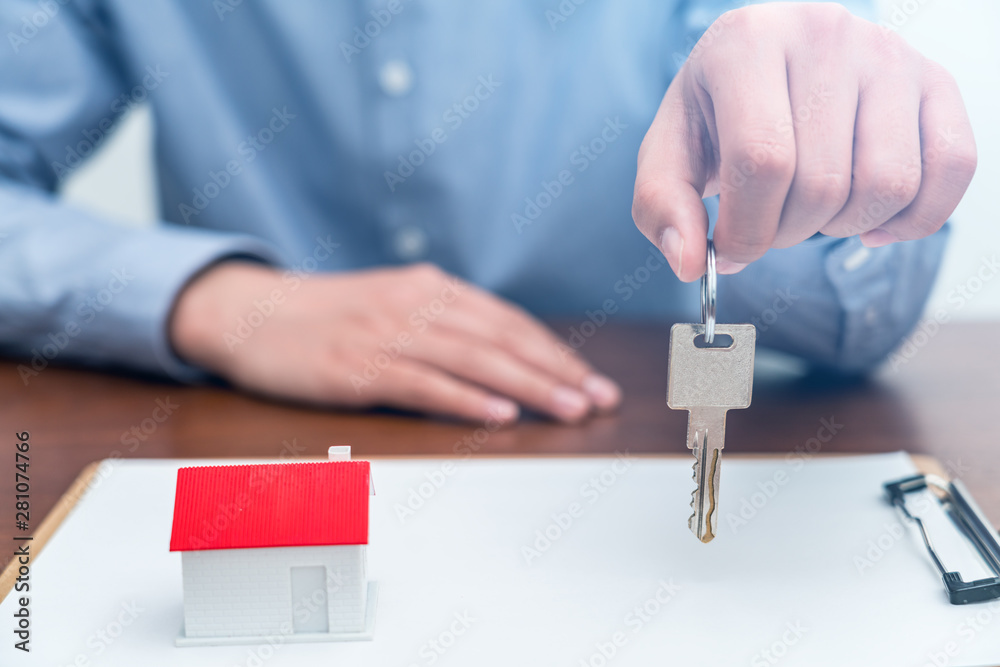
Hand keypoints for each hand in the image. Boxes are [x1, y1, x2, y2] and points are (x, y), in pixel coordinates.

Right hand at [169, 262, 620, 422]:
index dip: (553, 350)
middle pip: (501, 339)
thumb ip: (441, 321)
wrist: (249, 311)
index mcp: (429, 288)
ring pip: (474, 360)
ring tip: (570, 410)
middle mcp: (416, 304)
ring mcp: (387, 333)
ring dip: (529, 386)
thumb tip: (499, 352)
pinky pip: (424, 384)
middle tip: (599, 398)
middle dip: (558, 370)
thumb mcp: (391, 303)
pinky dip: (467, 399)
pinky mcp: (359, 366)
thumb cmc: (325, 315)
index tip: (589, 377)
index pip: (507, 320)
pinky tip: (501, 414)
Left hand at [632, 3, 976, 280]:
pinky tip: (870, 218)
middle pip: (824, 184)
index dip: (748, 229)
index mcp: (748, 43)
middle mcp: (825, 35)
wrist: (764, 69)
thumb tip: (692, 264)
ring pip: (888, 185)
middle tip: (768, 222)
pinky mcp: (934, 83)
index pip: (763, 162)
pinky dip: (913, 218)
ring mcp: (888, 55)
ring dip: (844, 227)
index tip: (730, 248)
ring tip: (811, 210)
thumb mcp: (669, 152)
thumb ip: (662, 207)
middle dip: (788, 232)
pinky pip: (952, 170)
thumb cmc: (715, 114)